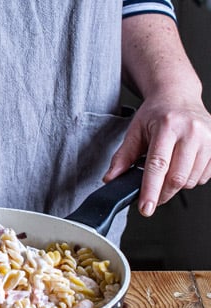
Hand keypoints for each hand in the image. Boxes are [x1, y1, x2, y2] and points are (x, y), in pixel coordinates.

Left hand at [105, 93, 210, 215]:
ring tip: (168, 170)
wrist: (178, 96)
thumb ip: (122, 157)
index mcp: (167, 126)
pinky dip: (191, 179)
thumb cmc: (156, 114)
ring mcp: (209, 138)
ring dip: (176, 185)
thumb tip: (111, 178)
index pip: (158, 165)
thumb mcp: (134, 132)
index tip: (146, 208)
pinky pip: (205, 176)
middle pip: (177, 177)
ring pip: (191, 180)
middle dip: (162, 193)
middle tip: (152, 195)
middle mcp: (192, 131)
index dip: (151, 190)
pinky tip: (183, 166)